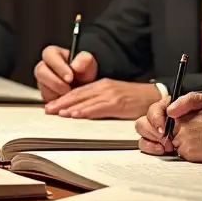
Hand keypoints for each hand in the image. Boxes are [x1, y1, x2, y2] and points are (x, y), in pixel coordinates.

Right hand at [34, 45, 98, 101]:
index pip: (49, 55)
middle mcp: (45, 66)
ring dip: (56, 93)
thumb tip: (75, 66)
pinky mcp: (44, 94)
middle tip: (68, 89)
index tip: (70, 77)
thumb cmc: (84, 72)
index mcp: (54, 54)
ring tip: (69, 94)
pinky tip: (66, 100)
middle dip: (55, 82)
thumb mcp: (88, 63)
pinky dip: (56, 102)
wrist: (85, 87)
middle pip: (40, 71)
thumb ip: (84, 60)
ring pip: (42, 87)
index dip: (58, 66)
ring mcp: (43, 81)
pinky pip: (45, 99)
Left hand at [44, 79, 159, 119]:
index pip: (77, 92)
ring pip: (85, 100)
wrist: (153, 97)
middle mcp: (103, 87)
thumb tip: (81, 112)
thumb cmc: (134, 100)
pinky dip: (85, 111)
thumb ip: (98, 102)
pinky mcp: (117, 102)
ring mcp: (110, 94)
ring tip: (58, 113)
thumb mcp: (113, 98)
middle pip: (78, 95)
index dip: (63, 99)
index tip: (51, 106)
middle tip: (48, 110)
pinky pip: (98, 107)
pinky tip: (76, 115)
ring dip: (70, 107)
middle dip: (61, 103)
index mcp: (101, 85)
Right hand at [135, 99, 175, 155]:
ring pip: (142, 135)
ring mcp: (158, 133)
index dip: (155, 119)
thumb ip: (188, 101)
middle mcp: (160, 119)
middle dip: (152, 133)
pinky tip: (162, 150)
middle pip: (143, 122)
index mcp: (168, 106)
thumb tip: (170, 110)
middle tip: (167, 140)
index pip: (153, 109)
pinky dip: (151, 149)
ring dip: (150, 142)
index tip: (163, 130)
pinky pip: (146, 146)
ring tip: (165, 147)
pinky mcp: (160, 145)